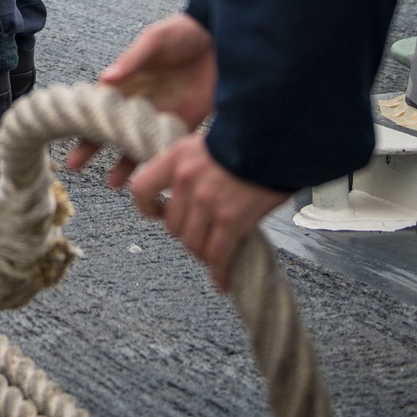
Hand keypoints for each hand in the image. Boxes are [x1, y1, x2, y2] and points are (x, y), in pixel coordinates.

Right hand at [67, 14, 215, 174]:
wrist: (223, 38)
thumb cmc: (183, 32)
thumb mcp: (155, 40)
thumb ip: (132, 60)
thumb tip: (104, 78)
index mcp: (128, 80)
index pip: (99, 104)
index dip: (82, 120)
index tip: (64, 135)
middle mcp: (140, 101)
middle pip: (111, 129)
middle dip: (93, 147)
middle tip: (74, 166)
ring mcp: (161, 115)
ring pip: (136, 144)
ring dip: (124, 163)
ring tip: (113, 183)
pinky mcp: (184, 123)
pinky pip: (166, 147)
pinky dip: (157, 163)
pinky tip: (150, 179)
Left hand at [125, 132, 288, 290]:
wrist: (275, 136)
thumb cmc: (246, 138)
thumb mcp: (206, 141)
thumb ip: (191, 165)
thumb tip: (187, 191)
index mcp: (176, 157)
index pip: (142, 188)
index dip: (147, 207)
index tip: (158, 213)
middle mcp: (186, 180)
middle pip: (172, 226)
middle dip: (186, 234)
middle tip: (201, 234)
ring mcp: (207, 201)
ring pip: (192, 244)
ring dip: (204, 253)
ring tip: (216, 253)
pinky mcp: (230, 219)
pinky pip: (217, 256)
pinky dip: (219, 273)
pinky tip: (223, 280)